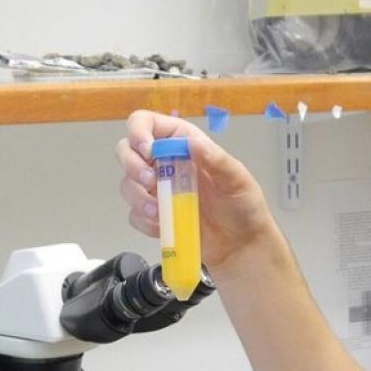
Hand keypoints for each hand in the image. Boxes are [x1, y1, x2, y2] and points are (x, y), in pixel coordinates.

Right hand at [114, 110, 278, 274]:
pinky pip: (135, 214)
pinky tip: (163, 225)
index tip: (147, 150)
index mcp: (183, 144)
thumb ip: (216, 160)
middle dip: (131, 164)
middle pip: (127, 150)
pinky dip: (144, 220)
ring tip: (158, 210)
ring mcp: (158, 190)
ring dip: (137, 196)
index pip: (148, 124)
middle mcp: (166, 163)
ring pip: (128, 184)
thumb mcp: (237, 179)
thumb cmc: (243, 208)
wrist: (241, 246)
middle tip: (149, 180)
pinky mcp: (154, 216)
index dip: (139, 132)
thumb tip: (194, 143)